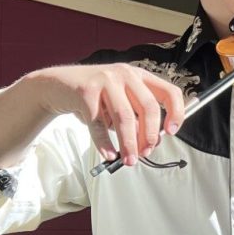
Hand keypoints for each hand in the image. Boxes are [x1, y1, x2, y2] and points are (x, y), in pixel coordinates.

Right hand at [26, 64, 184, 165]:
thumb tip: (150, 142)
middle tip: (145, 153)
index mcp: (139, 76)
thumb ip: (135, 118)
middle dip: (149, 136)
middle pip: (148, 108)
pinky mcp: (86, 91)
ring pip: (125, 117)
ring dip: (128, 144)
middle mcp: (125, 74)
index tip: (171, 132)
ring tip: (129, 160)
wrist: (57, 85)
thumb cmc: (93, 96)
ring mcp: (105, 80)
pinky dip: (104, 143)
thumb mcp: (119, 102)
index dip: (176, 113)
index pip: (169, 91)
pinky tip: (108, 153)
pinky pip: (99, 123)